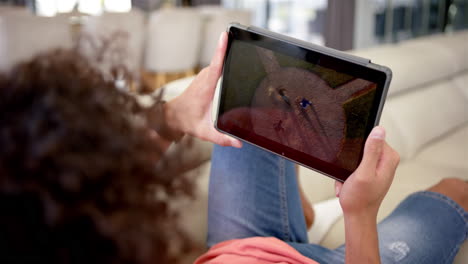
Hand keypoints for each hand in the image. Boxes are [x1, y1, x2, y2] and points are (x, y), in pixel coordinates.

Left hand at [164, 32, 241, 147]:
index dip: (220, 51)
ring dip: (225, 50)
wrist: (172, 116)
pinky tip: (230, 53)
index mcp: (205, 89)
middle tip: (238, 35)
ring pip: (216, 60)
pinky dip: (222, 57)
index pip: (215, 66)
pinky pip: (216, 63)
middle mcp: (204, 79)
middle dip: (227, 46)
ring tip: (236, 40)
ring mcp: (203, 76)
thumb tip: (238, 143)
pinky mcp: (205, 76)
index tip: (224, 37)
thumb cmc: (187, 121)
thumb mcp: (204, 133)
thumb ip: (222, 138)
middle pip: (218, 59)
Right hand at [335, 126, 399, 217]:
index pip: (374, 137)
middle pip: (365, 146)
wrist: (357, 216)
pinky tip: (348, 183)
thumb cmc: (359, 198)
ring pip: (358, 156)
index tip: (354, 162)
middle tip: (350, 174)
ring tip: (348, 180)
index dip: (359, 147)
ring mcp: (380, 166)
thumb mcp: (363, 172)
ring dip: (348, 168)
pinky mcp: (372, 171)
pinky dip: (349, 173)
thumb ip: (371, 151)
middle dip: (351, 159)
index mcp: (389, 158)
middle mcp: (387, 160)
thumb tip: (379, 130)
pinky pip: (357, 164)